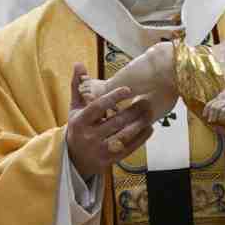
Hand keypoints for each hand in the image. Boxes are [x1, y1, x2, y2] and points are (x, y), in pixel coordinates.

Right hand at [66, 63, 154, 178]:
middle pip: (114, 122)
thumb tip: (78, 63)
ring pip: (123, 136)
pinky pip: (129, 148)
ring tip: (149, 112)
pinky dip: (141, 138)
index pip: (98, 108)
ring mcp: (100, 150)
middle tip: (146, 100)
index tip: (127, 89)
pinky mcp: (110, 160)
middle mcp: (89, 137)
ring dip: (139, 123)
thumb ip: (78, 87)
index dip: (112, 98)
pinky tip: (149, 128)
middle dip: (132, 111)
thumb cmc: (78, 127)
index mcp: (80, 122)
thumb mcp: (75, 108)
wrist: (75, 158)